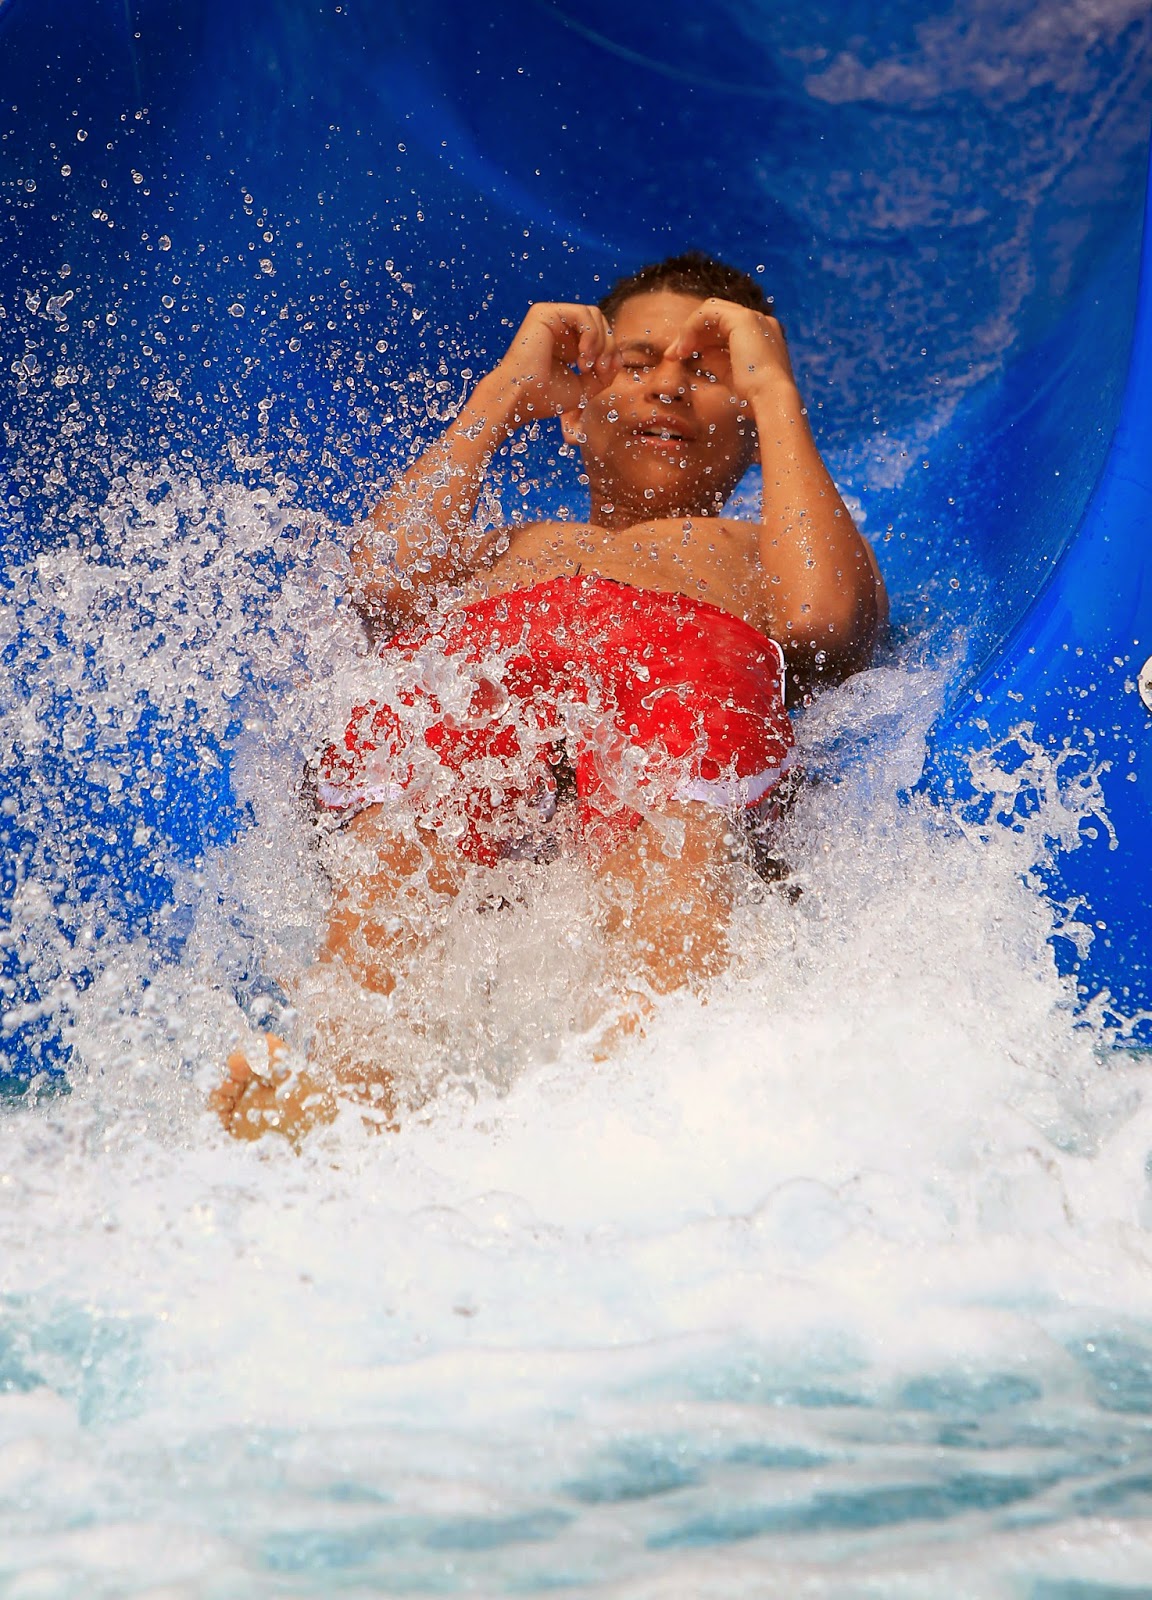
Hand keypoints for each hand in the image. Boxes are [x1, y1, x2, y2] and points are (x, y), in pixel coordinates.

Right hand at [487, 302, 618, 425]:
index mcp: (567, 342)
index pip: (600, 333)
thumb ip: (603, 374)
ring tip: (588, 366)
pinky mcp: (545, 313)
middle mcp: (558, 326)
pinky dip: (591, 335)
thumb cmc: (546, 398)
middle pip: (600, 321)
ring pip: (594, 314)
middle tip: (600, 370)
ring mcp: (551, 317)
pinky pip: (582, 313)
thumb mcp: (584, 388)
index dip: (610, 351)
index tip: (604, 373)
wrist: (521, 399)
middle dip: (608, 346)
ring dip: (600, 342)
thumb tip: (620, 358)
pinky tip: (583, 356)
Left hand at [663, 297, 795, 405]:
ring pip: (711, 311)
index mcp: (762, 336)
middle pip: (716, 317)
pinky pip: (708, 312)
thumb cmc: (755, 398)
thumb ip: (717, 359)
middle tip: (671, 355)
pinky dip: (691, 327)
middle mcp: (761, 322)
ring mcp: (754, 317)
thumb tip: (700, 351)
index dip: (700, 339)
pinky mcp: (743, 319)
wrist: (771, 401)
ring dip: (689, 331)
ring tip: (676, 354)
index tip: (679, 357)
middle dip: (690, 334)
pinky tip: (683, 349)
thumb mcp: (731, 376)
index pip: (725, 328)